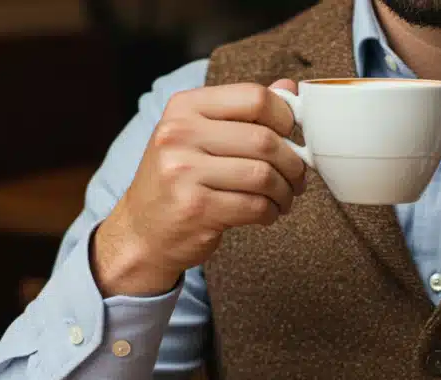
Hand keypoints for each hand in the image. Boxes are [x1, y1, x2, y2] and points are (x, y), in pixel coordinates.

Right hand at [94, 79, 306, 295]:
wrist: (143, 231)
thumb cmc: (181, 180)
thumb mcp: (201, 135)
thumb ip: (244, 110)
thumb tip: (290, 87)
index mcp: (184, 107)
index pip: (254, 97)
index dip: (285, 118)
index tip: (291, 137)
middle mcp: (179, 134)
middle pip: (265, 140)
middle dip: (293, 163)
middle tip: (297, 178)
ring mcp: (184, 171)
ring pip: (264, 175)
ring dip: (285, 191)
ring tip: (284, 198)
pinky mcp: (196, 208)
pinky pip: (255, 206)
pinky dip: (271, 212)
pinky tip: (267, 213)